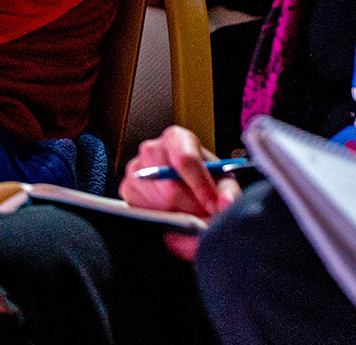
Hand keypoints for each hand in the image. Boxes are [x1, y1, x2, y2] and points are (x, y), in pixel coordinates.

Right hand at [116, 125, 241, 261]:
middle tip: (204, 212)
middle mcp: (151, 149)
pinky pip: (145, 211)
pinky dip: (162, 217)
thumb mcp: (223, 181)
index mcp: (176, 138)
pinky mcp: (127, 190)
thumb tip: (225, 205)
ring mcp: (135, 169)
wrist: (187, 186)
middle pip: (170, 187)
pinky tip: (171, 211)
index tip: (212, 205)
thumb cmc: (205, 179)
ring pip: (158, 202)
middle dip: (191, 205)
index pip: (185, 159)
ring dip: (177, 213)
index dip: (200, 186)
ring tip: (189, 210)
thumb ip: (228, 192)